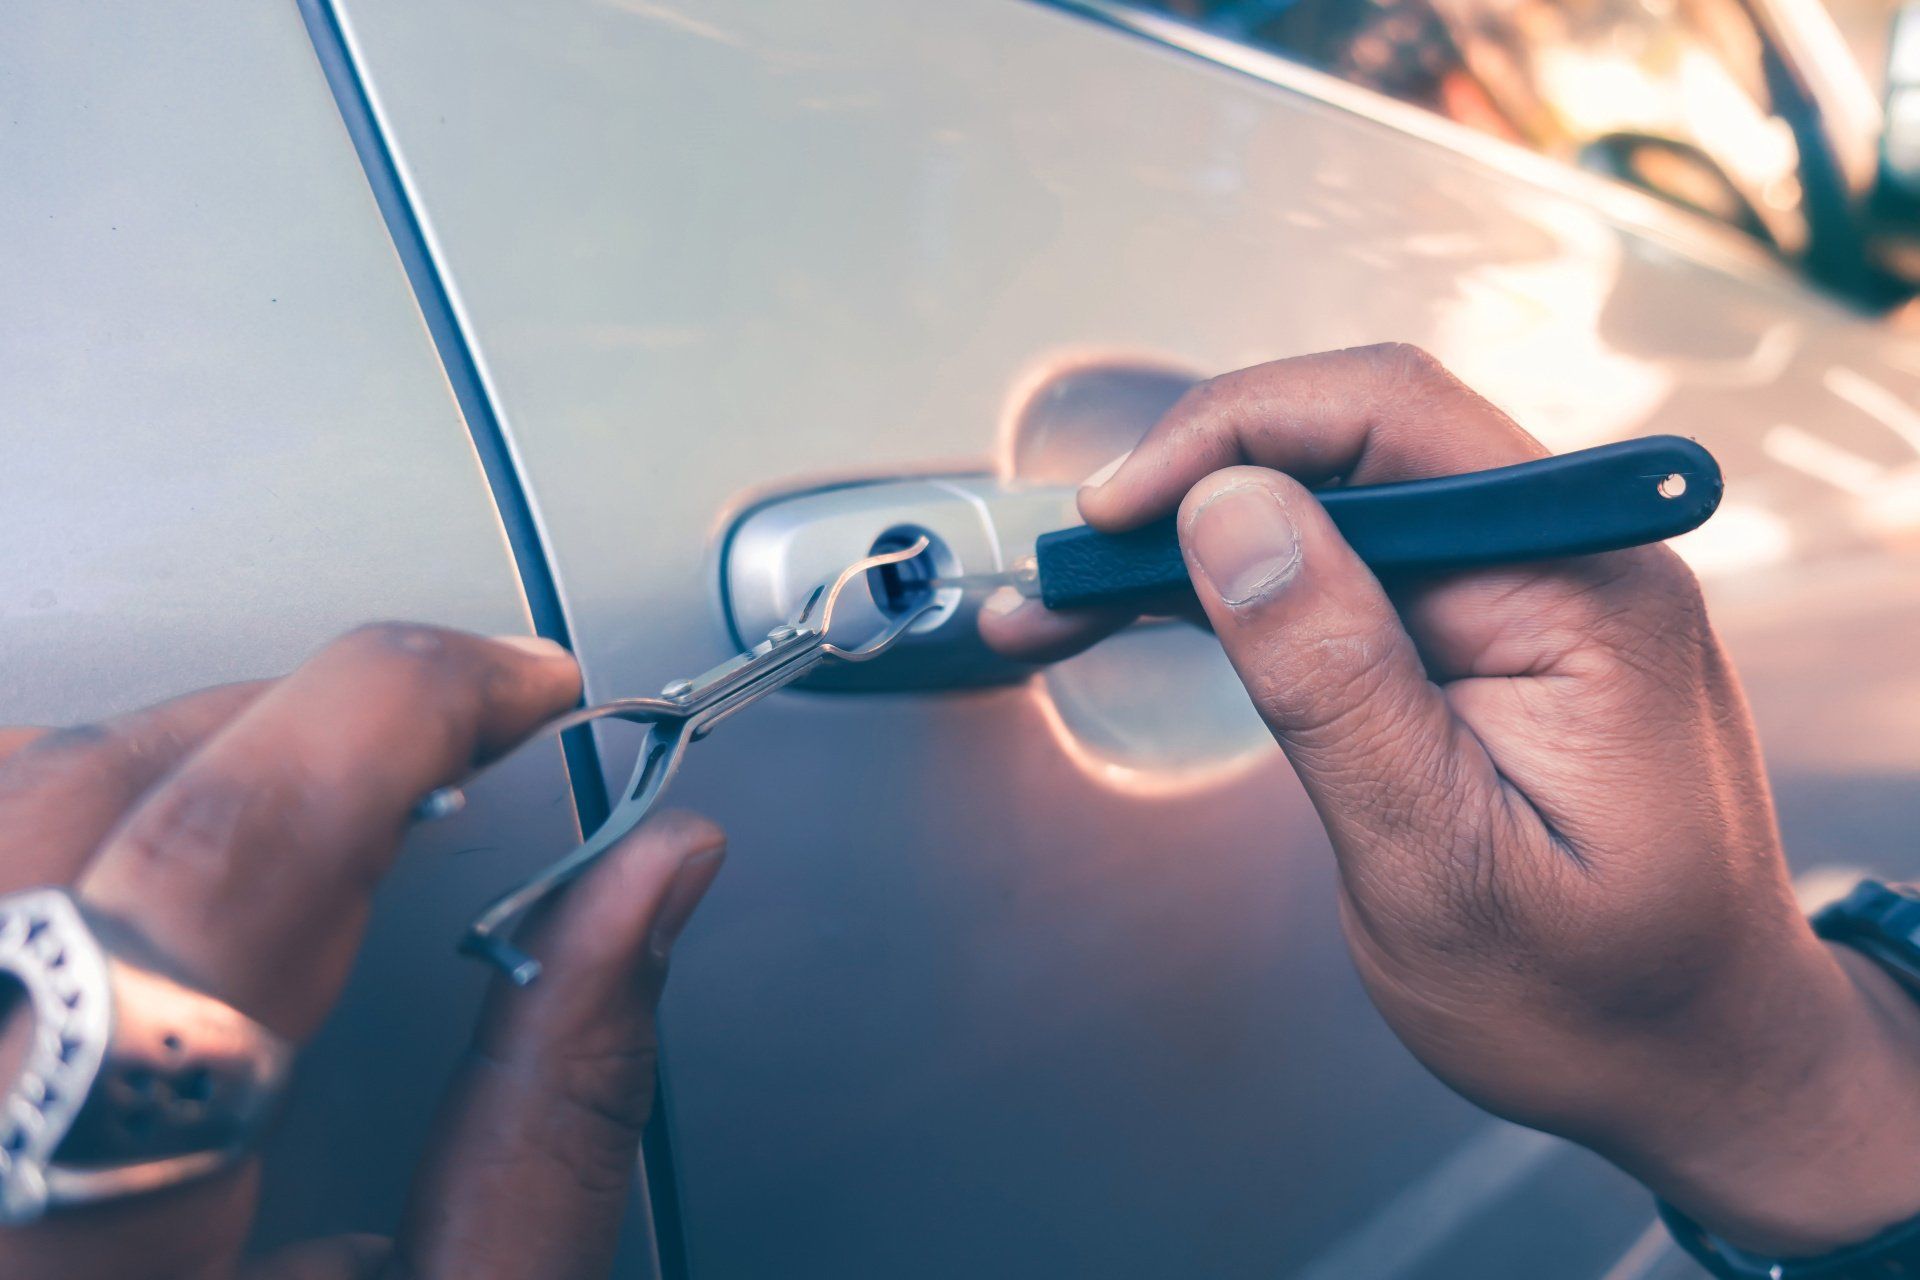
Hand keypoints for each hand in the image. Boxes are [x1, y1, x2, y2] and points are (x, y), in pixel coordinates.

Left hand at [0, 624, 724, 1279]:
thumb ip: (558, 1102)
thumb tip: (657, 877)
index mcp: (99, 1237)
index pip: (237, 847)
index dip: (402, 706)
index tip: (521, 690)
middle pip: (108, 788)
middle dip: (313, 728)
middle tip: (443, 757)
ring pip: (2, 785)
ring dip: (174, 758)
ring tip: (303, 816)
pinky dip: (53, 805)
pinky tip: (141, 875)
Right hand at [988, 345, 1919, 1256]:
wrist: (1694, 1061)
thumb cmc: (1595, 996)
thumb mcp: (1442, 860)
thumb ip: (1335, 680)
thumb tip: (1228, 512)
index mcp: (1584, 588)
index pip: (1392, 421)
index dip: (1230, 436)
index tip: (1111, 513)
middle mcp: (1563, 557)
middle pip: (1349, 445)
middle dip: (1189, 487)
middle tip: (1065, 571)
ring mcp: (1525, 591)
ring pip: (1331, 506)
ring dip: (1194, 542)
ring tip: (1069, 601)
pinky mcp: (1482, 632)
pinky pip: (1347, 573)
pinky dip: (1239, 592)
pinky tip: (1144, 614)